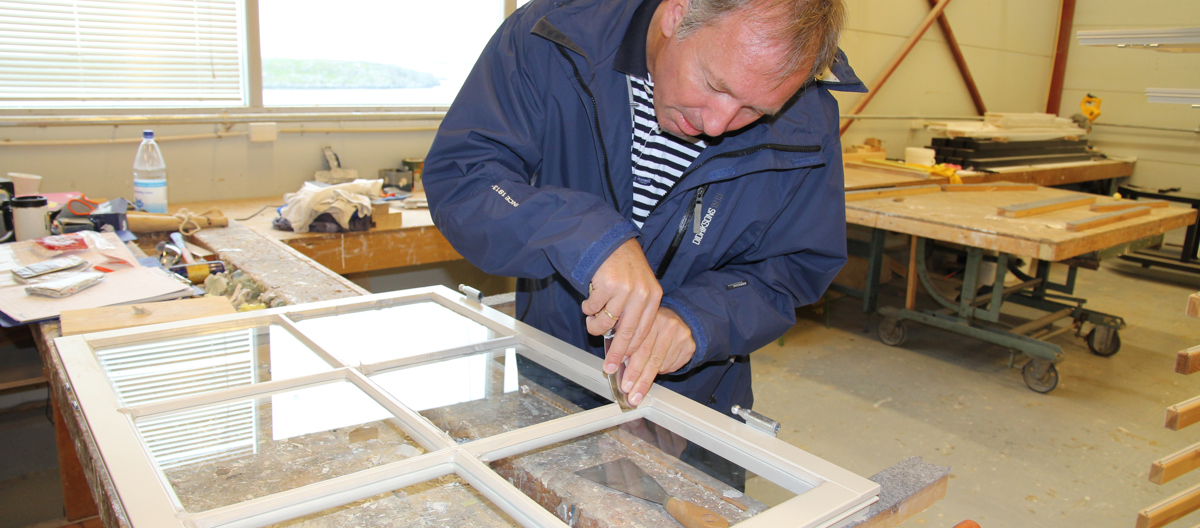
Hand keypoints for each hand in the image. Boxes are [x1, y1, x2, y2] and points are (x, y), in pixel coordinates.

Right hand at [582, 239, 662, 372]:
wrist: (610, 242)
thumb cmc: (623, 268)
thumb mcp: (639, 287)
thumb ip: (635, 312)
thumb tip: (624, 345)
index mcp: (653, 296)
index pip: (643, 332)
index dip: (631, 351)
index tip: (623, 364)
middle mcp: (641, 293)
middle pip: (626, 333)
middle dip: (615, 354)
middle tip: (608, 368)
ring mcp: (625, 289)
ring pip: (605, 322)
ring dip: (594, 325)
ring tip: (591, 321)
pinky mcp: (607, 284)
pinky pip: (592, 308)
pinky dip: (587, 308)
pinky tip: (590, 300)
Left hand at [620, 307, 694, 405]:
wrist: (680, 320)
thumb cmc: (654, 326)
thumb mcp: (640, 325)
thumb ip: (629, 340)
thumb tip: (614, 363)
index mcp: (650, 316)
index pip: (636, 341)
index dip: (624, 358)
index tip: (614, 372)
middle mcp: (667, 324)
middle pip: (649, 356)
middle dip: (636, 376)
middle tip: (628, 390)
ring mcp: (680, 335)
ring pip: (660, 364)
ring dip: (647, 379)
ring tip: (638, 389)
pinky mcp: (689, 346)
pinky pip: (671, 366)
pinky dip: (661, 372)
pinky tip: (657, 371)